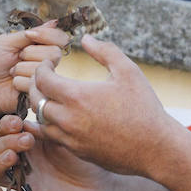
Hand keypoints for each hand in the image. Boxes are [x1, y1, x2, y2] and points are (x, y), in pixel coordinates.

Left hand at [0, 23, 70, 121]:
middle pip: (54, 54)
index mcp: (39, 46)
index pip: (59, 38)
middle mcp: (45, 62)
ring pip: (43, 68)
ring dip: (21, 69)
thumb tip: (54, 22)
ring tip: (12, 72)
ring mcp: (42, 79)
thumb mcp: (8, 41)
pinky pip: (35, 84)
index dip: (47, 35)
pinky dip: (19, 82)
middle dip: (30, 53)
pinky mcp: (38, 94)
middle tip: (16, 58)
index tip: (30, 36)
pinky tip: (12, 85)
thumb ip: (32, 33)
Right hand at [0, 114, 117, 190]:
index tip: (18, 123)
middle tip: (27, 141)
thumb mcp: (66, 141)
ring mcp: (23, 181)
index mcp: (29, 141)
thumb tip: (25, 122)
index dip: (6, 125)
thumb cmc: (85, 160)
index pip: (5, 130)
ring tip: (12, 158)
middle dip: (6, 142)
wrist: (101, 188)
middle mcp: (22, 160)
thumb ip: (46, 131)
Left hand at [26, 34, 184, 178]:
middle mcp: (68, 119)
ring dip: (40, 106)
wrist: (156, 148)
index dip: (42, 67)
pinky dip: (46, 125)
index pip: (41, 79)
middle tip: (44, 77)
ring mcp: (71, 138)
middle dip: (35, 85)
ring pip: (39, 121)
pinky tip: (54, 117)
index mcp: (78, 96)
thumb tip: (85, 39)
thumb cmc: (144, 107)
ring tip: (49, 95)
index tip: (51, 62)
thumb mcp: (128, 72)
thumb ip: (105, 51)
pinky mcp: (76, 152)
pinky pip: (50, 137)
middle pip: (35, 99)